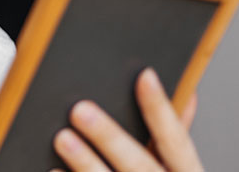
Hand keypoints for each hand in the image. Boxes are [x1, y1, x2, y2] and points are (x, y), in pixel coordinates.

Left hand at [50, 68, 202, 171]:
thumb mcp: (180, 171)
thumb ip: (175, 138)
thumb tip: (184, 94)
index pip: (177, 141)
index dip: (161, 109)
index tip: (145, 76)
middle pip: (139, 165)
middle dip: (110, 137)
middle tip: (81, 110)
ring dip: (85, 163)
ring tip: (62, 138)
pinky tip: (54, 170)